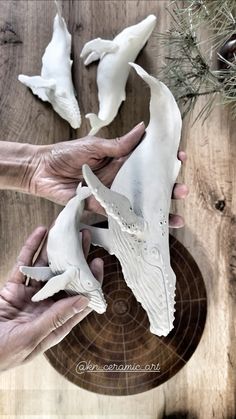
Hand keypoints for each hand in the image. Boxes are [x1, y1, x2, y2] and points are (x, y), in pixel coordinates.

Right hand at [0, 227, 101, 371]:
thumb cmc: (3, 354)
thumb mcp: (31, 338)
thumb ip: (56, 318)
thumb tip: (83, 301)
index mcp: (55, 323)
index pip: (79, 300)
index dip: (90, 282)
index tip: (98, 263)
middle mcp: (46, 307)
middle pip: (66, 279)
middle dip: (76, 258)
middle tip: (85, 237)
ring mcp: (30, 296)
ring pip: (46, 268)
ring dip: (56, 249)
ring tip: (66, 231)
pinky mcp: (14, 288)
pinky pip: (25, 264)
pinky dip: (32, 248)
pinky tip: (40, 233)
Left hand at [28, 122, 187, 226]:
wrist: (41, 170)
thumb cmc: (66, 154)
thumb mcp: (94, 146)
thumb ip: (118, 144)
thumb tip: (143, 129)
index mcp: (120, 160)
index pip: (147, 160)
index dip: (164, 160)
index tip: (180, 158)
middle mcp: (120, 178)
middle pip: (148, 185)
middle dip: (167, 188)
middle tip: (182, 191)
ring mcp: (112, 194)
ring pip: (138, 203)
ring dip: (156, 210)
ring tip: (175, 216)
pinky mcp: (100, 208)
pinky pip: (119, 216)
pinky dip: (133, 222)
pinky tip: (149, 227)